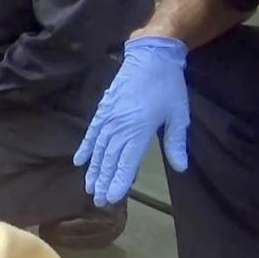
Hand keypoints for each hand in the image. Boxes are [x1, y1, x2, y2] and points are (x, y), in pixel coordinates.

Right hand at [75, 36, 189, 206]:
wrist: (150, 56)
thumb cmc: (168, 85)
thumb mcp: (179, 114)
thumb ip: (176, 142)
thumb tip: (180, 168)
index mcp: (139, 130)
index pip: (126, 162)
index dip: (119, 182)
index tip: (112, 199)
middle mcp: (119, 127)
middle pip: (109, 159)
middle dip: (103, 181)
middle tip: (98, 201)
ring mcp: (108, 118)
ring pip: (98, 149)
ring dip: (93, 169)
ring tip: (88, 187)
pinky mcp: (103, 110)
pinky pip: (91, 133)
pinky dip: (85, 147)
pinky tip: (78, 160)